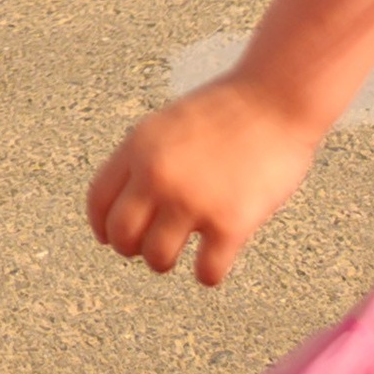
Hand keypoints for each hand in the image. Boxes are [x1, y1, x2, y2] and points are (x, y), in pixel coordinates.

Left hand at [87, 73, 323, 285]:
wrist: (275, 99)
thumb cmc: (227, 111)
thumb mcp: (168, 123)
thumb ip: (145, 158)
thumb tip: (125, 205)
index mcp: (139, 146)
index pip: (98, 200)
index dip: (102, 226)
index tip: (109, 239)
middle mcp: (158, 174)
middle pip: (122, 236)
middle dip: (132, 248)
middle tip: (151, 246)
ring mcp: (193, 200)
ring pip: (157, 259)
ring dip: (167, 261)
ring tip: (183, 250)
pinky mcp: (230, 223)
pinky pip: (206, 272)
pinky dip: (208, 273)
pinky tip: (215, 258)